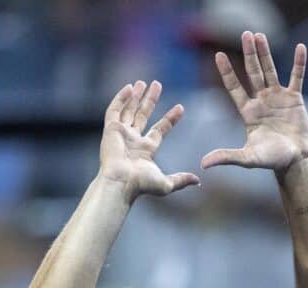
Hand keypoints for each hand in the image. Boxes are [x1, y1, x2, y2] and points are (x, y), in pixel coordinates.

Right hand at [98, 80, 199, 199]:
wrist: (120, 183)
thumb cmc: (141, 185)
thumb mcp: (166, 184)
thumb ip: (181, 180)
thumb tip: (197, 181)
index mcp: (146, 150)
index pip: (160, 129)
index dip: (170, 119)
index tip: (181, 107)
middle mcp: (133, 140)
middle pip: (143, 115)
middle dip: (150, 100)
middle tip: (157, 84)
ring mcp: (121, 134)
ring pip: (129, 110)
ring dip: (136, 96)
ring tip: (143, 82)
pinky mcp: (110, 129)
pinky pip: (114, 110)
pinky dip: (121, 98)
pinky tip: (130, 87)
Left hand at [201, 32, 307, 173]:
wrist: (294, 162)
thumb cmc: (270, 160)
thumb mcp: (247, 158)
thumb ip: (226, 157)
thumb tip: (203, 164)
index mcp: (248, 111)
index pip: (234, 87)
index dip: (226, 71)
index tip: (217, 54)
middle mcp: (261, 101)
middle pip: (253, 72)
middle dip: (249, 54)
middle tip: (245, 34)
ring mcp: (278, 98)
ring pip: (271, 70)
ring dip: (266, 53)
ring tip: (260, 35)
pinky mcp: (295, 99)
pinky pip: (297, 77)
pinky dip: (299, 63)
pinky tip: (301, 47)